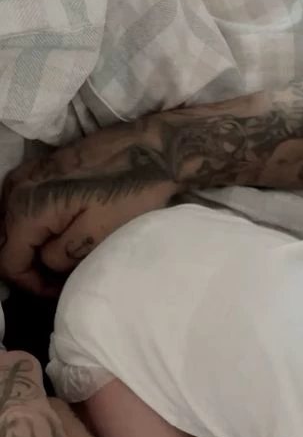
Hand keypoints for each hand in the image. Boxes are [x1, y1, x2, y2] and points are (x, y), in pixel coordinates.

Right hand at [0, 121, 176, 294]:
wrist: (154, 147)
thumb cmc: (133, 192)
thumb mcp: (99, 234)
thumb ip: (63, 254)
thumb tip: (46, 262)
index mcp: (29, 207)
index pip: (8, 262)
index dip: (31, 284)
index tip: (58, 289)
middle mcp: (18, 188)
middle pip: (7, 243)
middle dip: (33, 267)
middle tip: (65, 277)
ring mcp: (27, 175)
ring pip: (16, 226)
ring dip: (37, 247)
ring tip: (69, 257)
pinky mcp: (41, 168)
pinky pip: (27, 207)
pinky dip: (42, 226)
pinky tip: (67, 233)